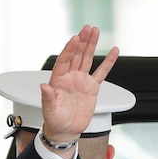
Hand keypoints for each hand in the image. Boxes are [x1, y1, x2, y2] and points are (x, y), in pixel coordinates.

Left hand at [41, 25, 118, 142]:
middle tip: (87, 28)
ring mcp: (81, 81)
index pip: (64, 61)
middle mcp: (69, 78)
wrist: (65, 130)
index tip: (75, 38)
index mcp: (57, 81)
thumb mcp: (49, 110)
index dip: (69, 49)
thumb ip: (47, 97)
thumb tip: (43, 86)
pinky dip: (108, 62)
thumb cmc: (54, 120)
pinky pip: (101, 72)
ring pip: (87, 59)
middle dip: (82, 41)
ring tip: (96, 31)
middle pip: (76, 55)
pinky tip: (113, 51)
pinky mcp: (91, 87)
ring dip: (91, 45)